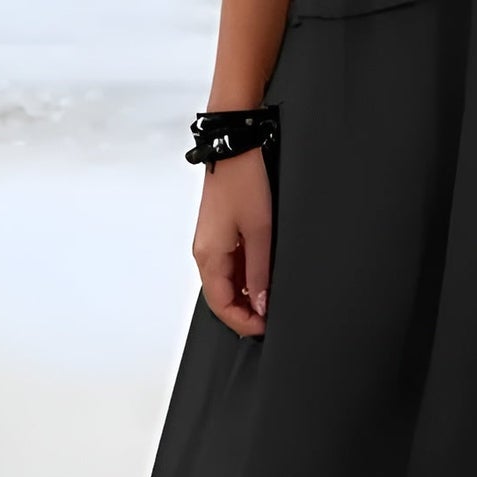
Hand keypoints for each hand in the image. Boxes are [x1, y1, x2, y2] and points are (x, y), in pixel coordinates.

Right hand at [192, 148, 272, 333]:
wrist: (234, 148)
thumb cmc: (244, 182)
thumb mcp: (261, 232)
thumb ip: (261, 271)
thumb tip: (262, 304)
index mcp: (209, 256)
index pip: (220, 305)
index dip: (243, 323)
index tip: (266, 328)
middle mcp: (204, 252)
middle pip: (220, 297)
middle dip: (245, 312)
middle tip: (272, 316)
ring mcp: (209, 243)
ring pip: (225, 282)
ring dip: (246, 294)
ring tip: (271, 297)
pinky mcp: (218, 233)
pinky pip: (228, 265)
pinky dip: (244, 276)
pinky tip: (263, 274)